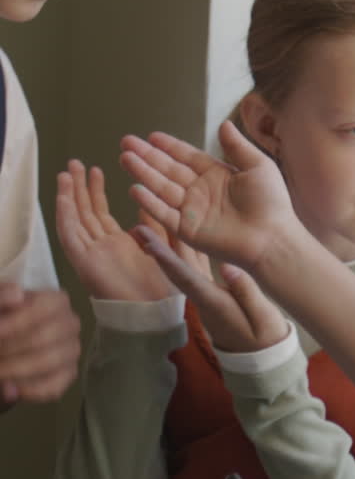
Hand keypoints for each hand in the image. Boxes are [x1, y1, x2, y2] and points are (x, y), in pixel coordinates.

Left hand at [0, 284, 80, 403]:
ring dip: (14, 369)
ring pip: (47, 363)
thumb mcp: (1, 305)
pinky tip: (9, 389)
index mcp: (57, 301)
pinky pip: (53, 387)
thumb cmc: (7, 318)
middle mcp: (71, 324)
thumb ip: (2, 296)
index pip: (43, 309)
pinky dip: (28, 391)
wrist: (11, 340)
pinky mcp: (69, 375)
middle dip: (9, 349)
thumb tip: (17, 295)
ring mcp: (72, 350)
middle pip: (42, 338)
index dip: (16, 323)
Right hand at [56, 160, 180, 301]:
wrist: (159, 314)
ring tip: (66, 172)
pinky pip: (71, 237)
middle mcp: (103, 249)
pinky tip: (63, 197)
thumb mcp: (168, 247)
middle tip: (75, 164)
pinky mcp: (85, 264)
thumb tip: (146, 201)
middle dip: (79, 188)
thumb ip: (156, 225)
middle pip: (85, 212)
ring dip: (69, 197)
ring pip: (75, 220)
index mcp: (120, 245)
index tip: (96, 170)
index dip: (96, 192)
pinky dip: (65, 217)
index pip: (101, 213)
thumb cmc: (167, 290)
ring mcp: (93, 255)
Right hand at [120, 122, 297, 268]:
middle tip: (126, 142)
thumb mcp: (257, 166)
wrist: (272, 238)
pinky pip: (165, 214)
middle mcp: (201, 192)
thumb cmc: (272, 204)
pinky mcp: (188, 231)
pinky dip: (150, 203)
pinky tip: (135, 189)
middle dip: (147, 157)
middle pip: (168, 170)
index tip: (151, 136)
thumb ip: (237, 146)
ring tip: (125, 158)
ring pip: (162, 189)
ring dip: (143, 174)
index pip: (186, 157)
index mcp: (216, 175)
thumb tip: (224, 123)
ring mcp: (193, 211)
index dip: (168, 147)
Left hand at [134, 227, 287, 352]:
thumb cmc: (264, 336)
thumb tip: (227, 266)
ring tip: (151, 228)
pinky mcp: (209, 295)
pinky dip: (182, 255)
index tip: (150, 244)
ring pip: (182, 270)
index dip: (168, 261)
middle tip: (138, 228)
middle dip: (158, 250)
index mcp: (213, 303)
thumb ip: (245, 291)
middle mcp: (202, 299)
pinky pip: (192, 271)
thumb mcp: (262, 316)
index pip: (187, 279)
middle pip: (176, 272)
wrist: (260, 358)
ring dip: (167, 250)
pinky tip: (179, 241)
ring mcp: (204, 298)